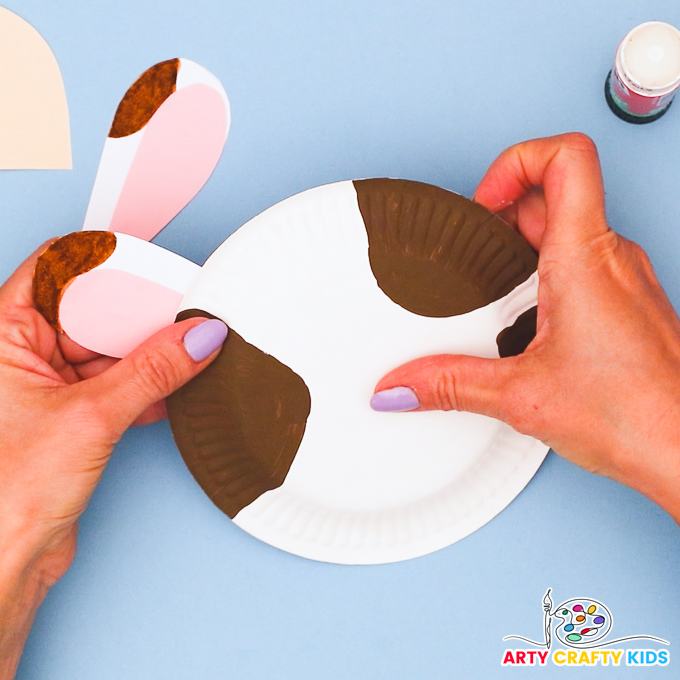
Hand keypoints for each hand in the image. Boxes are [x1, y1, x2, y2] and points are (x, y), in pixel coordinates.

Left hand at [0, 243, 226, 678]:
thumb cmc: (8, 494)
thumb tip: (197, 338)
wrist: (6, 559)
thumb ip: (152, 371)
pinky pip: (120, 380)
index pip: (59, 269)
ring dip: (151, 351)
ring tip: (190, 348)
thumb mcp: (91, 417)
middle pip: (93, 308)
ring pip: (111, 346)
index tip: (153, 268)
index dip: (107, 263)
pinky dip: (150, 383)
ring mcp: (51, 383)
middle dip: (140, 311)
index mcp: (4, 334)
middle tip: (185, 312)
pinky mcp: (75, 412)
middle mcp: (23, 353)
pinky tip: (177, 386)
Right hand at [371, 133, 679, 522]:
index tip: (479, 203)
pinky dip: (544, 275)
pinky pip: (582, 264)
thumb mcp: (521, 396)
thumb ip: (449, 384)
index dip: (514, 161)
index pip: (565, 156)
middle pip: (552, 193)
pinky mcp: (626, 304)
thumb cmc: (637, 415)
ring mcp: (625, 279)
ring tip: (490, 286)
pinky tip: (524, 320)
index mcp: (585, 257)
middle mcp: (612, 258)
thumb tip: (400, 386)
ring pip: (567, 230)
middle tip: (471, 249)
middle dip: (501, 213)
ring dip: (522, 246)